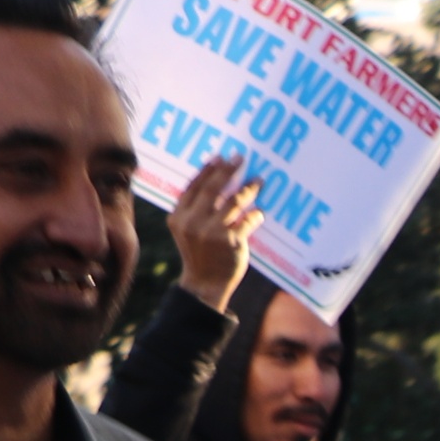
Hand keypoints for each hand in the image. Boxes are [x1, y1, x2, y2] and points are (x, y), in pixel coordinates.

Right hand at [168, 157, 261, 307]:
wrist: (204, 284)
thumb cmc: (199, 253)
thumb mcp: (187, 230)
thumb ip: (195, 209)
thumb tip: (216, 180)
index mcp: (179, 216)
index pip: (194, 186)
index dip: (208, 170)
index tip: (220, 157)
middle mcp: (193, 222)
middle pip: (213, 189)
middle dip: (228, 170)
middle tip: (241, 158)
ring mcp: (212, 232)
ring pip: (234, 201)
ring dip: (248, 188)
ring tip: (259, 180)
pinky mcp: (230, 242)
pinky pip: (248, 220)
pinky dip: (255, 214)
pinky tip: (260, 211)